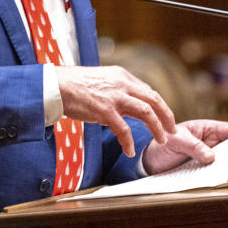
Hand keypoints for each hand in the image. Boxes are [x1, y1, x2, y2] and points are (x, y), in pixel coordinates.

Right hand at [54, 65, 177, 157]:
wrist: (55, 85)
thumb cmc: (74, 85)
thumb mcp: (102, 81)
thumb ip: (117, 89)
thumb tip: (128, 104)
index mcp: (122, 76)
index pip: (148, 91)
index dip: (160, 106)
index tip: (165, 118)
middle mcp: (122, 83)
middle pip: (153, 99)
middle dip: (167, 116)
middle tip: (172, 130)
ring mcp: (114, 96)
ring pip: (146, 112)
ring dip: (156, 128)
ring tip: (161, 140)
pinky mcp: (104, 110)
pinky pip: (124, 129)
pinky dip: (129, 141)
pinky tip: (130, 151)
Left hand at [141, 119, 227, 174]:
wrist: (149, 161)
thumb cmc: (162, 144)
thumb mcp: (176, 141)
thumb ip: (193, 147)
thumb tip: (211, 158)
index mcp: (207, 129)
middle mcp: (211, 143)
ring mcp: (208, 157)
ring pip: (227, 162)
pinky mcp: (203, 170)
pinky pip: (216, 173)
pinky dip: (221, 176)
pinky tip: (223, 181)